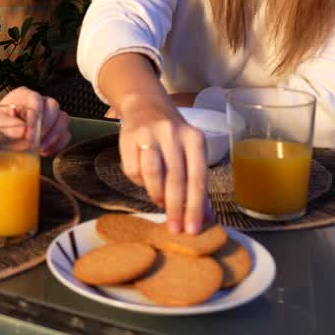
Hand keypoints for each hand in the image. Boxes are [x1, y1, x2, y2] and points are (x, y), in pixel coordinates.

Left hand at [0, 86, 71, 155]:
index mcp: (23, 96)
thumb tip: (23, 132)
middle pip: (54, 107)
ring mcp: (49, 115)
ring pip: (63, 120)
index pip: (36, 99)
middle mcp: (39, 102)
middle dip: (46, 127)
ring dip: (54, 137)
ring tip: (40, 149)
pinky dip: (58, 145)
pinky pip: (65, 134)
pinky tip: (45, 152)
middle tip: (35, 142)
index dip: (36, 116)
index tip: (28, 134)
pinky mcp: (54, 129)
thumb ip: (6, 124)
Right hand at [117, 95, 211, 234]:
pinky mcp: (128, 137)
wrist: (145, 104)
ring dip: (156, 195)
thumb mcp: (190, 152)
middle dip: (176, 209)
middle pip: (175, 178)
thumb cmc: (173, 137)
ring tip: (160, 201)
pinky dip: (139, 182)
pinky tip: (145, 180)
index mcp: (194, 138)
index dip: (195, 206)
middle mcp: (173, 133)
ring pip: (152, 174)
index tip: (193, 229)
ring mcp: (149, 134)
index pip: (197, 178)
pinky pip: (132, 170)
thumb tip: (206, 219)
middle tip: (175, 229)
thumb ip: (197, 184)